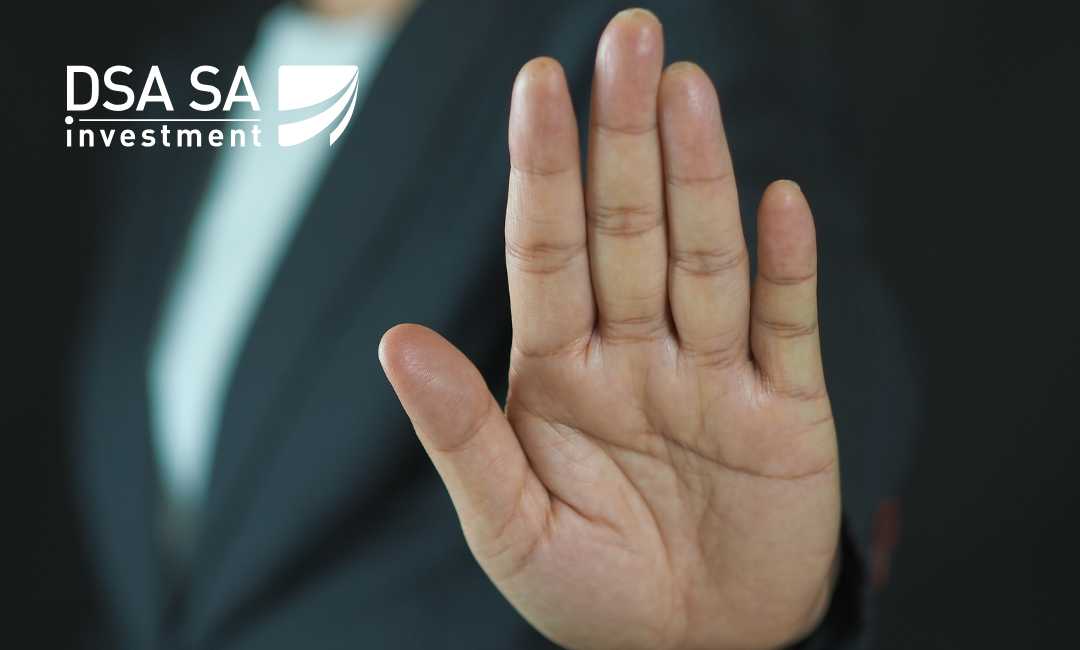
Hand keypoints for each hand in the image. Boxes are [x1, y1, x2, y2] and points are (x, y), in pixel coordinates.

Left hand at [379, 9, 839, 649]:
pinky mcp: (787, 409)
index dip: (544, 170)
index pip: (549, 251)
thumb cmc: (592, 594)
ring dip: (700, 177)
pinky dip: (787, 268)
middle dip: (625, 137)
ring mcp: (714, 375)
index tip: (538, 87)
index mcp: (560, 373)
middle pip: (629, 228)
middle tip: (628, 38)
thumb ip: (460, 433)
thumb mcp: (509, 527)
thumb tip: (395, 339)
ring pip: (705, 258)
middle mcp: (637, 354)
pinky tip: (779, 204)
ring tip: (689, 91)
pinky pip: (787, 327)